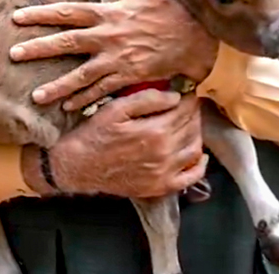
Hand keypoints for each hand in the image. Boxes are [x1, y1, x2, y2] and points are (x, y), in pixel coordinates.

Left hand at [8, 0, 219, 110]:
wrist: (194, 37)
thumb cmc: (167, 9)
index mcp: (108, 12)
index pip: (67, 12)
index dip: (41, 14)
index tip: (18, 18)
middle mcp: (108, 36)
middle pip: (66, 42)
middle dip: (38, 49)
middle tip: (14, 55)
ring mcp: (117, 59)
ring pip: (80, 74)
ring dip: (57, 85)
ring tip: (36, 96)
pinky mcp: (128, 77)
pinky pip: (102, 90)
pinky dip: (85, 99)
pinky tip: (69, 106)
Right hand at [23, 90, 207, 198]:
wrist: (78, 166)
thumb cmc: (95, 134)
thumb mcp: (117, 108)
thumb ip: (148, 99)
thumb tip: (176, 96)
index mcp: (155, 132)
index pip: (185, 109)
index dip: (188, 97)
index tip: (185, 91)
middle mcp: (164, 154)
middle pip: (192, 127)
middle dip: (192, 112)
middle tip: (186, 105)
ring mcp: (164, 173)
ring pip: (195, 148)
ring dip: (196, 133)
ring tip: (186, 124)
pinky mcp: (161, 187)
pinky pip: (191, 177)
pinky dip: (200, 165)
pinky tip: (197, 154)